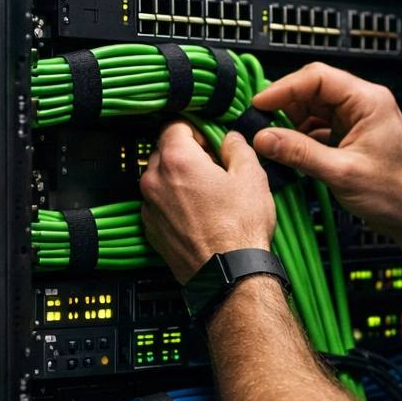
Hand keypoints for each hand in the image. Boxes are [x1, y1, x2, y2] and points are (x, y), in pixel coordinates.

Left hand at [140, 121, 275, 282]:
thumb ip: (237, 147)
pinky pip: (158, 204)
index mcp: (176, 160)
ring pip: (160, 179)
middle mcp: (154, 181)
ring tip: (207, 195)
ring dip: (179, 180)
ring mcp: (149, 207)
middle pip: (164, 151)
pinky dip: (173, 203)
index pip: (175, 125)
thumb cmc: (239, 229)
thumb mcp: (252, 176)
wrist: (229, 275)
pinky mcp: (151, 229)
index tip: (210, 142)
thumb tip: (230, 139)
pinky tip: (198, 215)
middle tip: (213, 169)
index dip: (196, 130)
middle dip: (187, 154)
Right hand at [250, 63, 401, 235]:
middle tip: (260, 124)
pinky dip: (300, 138)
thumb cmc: (398, 192)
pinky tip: (288, 152)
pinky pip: (318, 128)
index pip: (317, 78)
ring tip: (272, 141)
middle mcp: (362, 105)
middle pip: (312, 91)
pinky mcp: (350, 137)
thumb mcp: (342, 172)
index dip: (284, 88)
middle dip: (284, 107)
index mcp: (368, 101)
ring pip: (312, 110)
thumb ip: (300, 154)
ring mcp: (356, 121)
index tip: (260, 103)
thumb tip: (265, 138)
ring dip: (290, 124)